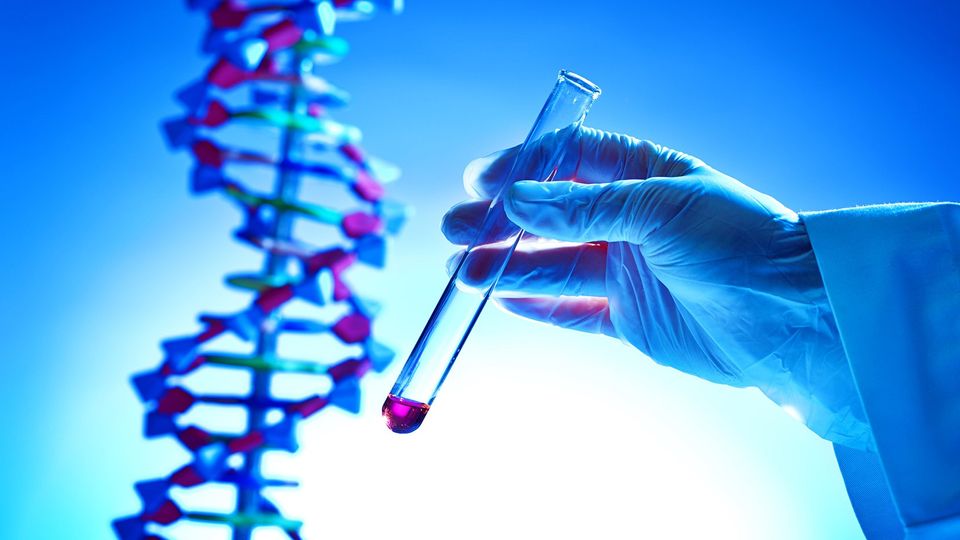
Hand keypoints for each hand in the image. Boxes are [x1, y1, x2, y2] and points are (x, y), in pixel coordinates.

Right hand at [442, 127, 872, 449]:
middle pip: (551, 218)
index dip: (523, 169)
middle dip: (501, 223)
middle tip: (455, 230)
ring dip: (506, 266)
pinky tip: (503, 298)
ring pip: (553, 266)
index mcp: (646, 175)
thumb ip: (584, 208)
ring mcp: (629, 271)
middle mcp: (632, 221)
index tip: (480, 182)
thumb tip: (517, 201)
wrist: (794, 316)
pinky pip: (572, 311)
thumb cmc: (744, 243)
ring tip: (462, 269)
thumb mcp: (660, 209)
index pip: (570, 162)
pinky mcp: (631, 319)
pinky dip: (537, 306)